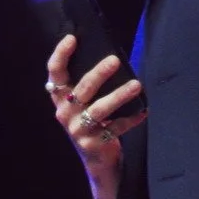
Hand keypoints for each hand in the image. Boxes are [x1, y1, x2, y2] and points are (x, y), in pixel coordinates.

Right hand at [47, 35, 145, 172]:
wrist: (96, 160)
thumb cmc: (91, 123)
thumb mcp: (83, 104)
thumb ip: (88, 85)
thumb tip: (110, 57)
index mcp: (60, 98)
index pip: (55, 73)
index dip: (61, 54)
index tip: (72, 38)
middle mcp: (65, 113)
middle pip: (82, 88)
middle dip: (99, 73)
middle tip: (115, 60)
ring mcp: (78, 129)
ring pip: (99, 109)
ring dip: (119, 95)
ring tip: (136, 85)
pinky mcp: (93, 144)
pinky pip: (115, 128)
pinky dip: (131, 119)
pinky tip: (144, 111)